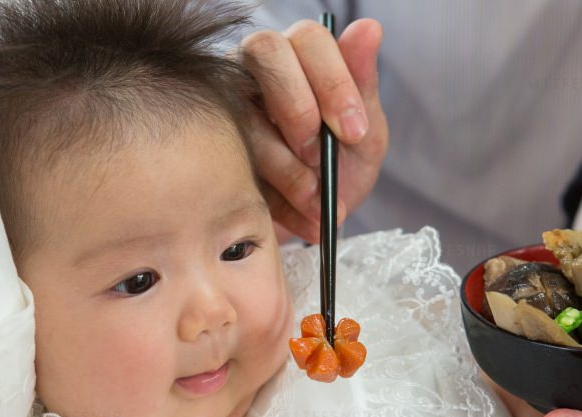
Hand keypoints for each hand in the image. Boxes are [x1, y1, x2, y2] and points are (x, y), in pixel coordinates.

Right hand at [240, 19, 387, 241]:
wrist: (317, 217)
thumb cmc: (341, 163)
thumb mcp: (364, 135)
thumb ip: (363, 87)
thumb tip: (369, 28)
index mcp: (301, 54)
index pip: (309, 38)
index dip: (333, 82)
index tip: (355, 132)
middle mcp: (257, 66)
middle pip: (265, 52)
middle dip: (298, 108)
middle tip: (320, 156)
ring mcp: (228, 102)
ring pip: (246, 116)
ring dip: (289, 170)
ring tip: (321, 206)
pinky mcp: (211, 149)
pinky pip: (236, 165)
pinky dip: (279, 203)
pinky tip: (306, 222)